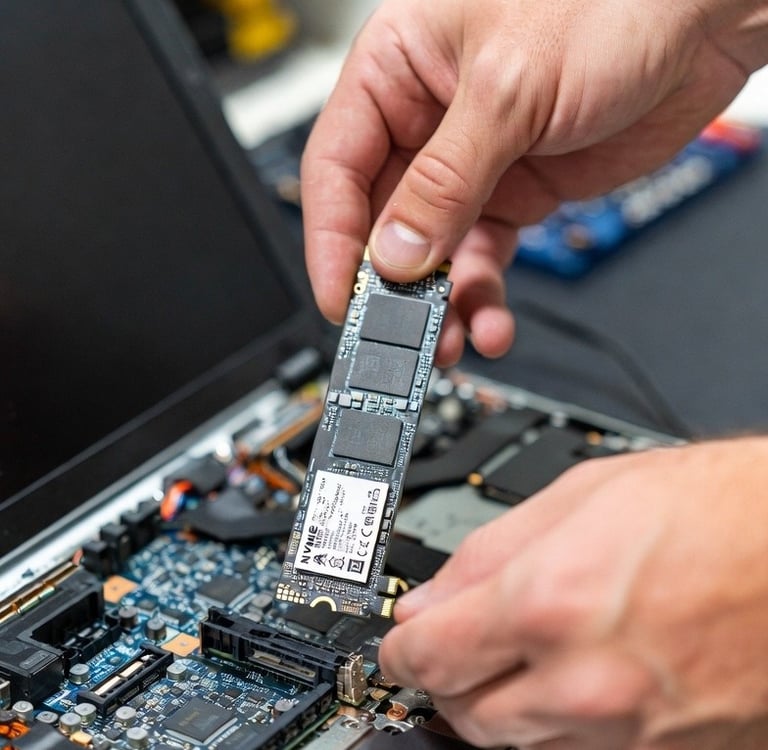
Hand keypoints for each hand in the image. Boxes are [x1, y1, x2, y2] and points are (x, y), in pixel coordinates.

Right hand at [301, 0, 767, 364]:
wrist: (703, 21)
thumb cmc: (612, 3)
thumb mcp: (509, 90)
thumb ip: (445, 180)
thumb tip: (397, 252)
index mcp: (398, 71)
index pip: (337, 168)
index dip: (333, 240)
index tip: (342, 296)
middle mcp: (426, 124)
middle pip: (382, 223)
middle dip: (391, 285)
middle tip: (396, 332)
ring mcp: (471, 167)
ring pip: (433, 254)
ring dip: (439, 305)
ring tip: (448, 341)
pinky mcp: (513, 198)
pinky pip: (482, 261)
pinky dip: (484, 299)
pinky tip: (490, 323)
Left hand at [379, 439, 767, 748]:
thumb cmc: (714, 509)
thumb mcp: (581, 494)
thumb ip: (489, 551)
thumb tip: (433, 595)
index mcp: (551, 601)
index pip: (430, 656)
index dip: (400, 651)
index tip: (400, 642)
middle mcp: (585, 680)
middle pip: (463, 713)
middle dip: (442, 680)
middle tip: (449, 646)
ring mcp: (631, 730)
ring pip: (516, 744)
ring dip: (496, 704)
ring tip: (513, 655)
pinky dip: (554, 724)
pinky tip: (568, 678)